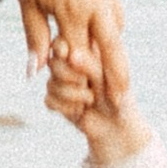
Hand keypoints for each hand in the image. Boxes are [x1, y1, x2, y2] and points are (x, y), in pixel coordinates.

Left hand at [0, 0, 130, 110]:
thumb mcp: (27, 3)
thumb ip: (35, 39)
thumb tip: (36, 73)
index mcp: (71, 11)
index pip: (85, 57)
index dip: (90, 82)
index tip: (97, 104)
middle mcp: (94, 1)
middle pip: (112, 48)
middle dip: (118, 77)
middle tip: (122, 101)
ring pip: (116, 25)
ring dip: (114, 47)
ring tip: (114, 68)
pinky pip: (114, 5)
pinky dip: (111, 22)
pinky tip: (105, 31)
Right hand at [45, 42, 151, 165]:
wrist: (117, 126)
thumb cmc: (118, 96)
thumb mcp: (107, 76)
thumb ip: (90, 63)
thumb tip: (71, 55)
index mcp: (82, 51)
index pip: (62, 41)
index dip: (61, 48)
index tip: (67, 54)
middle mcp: (68, 65)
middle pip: (52, 62)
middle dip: (68, 75)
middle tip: (86, 83)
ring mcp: (60, 82)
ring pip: (50, 83)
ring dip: (70, 94)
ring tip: (90, 99)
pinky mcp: (56, 100)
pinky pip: (48, 100)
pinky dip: (65, 107)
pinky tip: (79, 110)